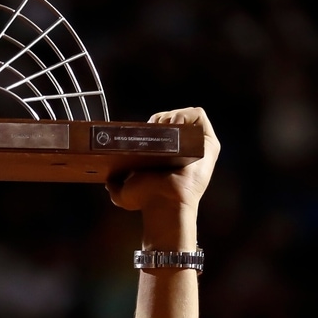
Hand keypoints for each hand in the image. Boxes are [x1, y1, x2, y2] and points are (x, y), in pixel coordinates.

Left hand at [105, 107, 221, 215]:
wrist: (163, 202)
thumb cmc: (146, 201)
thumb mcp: (123, 193)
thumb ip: (114, 185)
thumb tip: (108, 180)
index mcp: (169, 155)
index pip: (163, 127)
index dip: (154, 122)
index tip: (144, 128)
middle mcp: (186, 150)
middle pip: (174, 119)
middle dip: (161, 118)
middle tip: (152, 127)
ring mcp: (198, 146)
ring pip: (186, 116)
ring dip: (172, 116)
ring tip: (163, 128)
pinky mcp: (209, 143)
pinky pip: (199, 116)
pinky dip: (185, 115)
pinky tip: (173, 125)